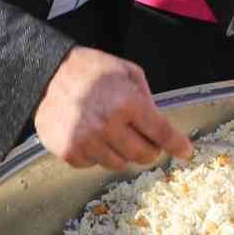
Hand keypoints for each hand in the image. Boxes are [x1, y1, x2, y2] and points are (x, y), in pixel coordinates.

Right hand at [33, 47, 190, 169]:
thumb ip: (145, 96)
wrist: (47, 74)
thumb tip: (158, 122)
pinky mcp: (69, 152)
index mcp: (128, 102)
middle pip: (143, 154)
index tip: (186, 152)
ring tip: (114, 134)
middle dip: (151, 150)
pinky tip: (92, 137)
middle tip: (147, 141)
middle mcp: (109, 126)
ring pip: (120, 164)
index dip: (177, 144)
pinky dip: (98, 155)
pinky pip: (94, 165)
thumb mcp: (127, 71)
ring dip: (123, 153)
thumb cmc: (91, 69)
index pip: (161, 132)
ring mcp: (88, 142)